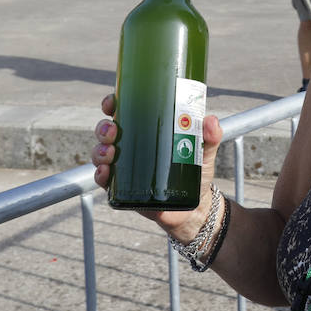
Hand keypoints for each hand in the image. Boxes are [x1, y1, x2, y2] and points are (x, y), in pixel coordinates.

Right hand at [90, 92, 223, 244]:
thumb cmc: (197, 173)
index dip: (112, 104)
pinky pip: (104, 180)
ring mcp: (125, 167)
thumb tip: (211, 120)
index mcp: (146, 131)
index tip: (112, 102)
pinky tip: (105, 172)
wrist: (195, 207)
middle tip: (113, 131)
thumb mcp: (205, 153)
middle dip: (103, 128)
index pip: (123, 112)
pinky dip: (100, 175)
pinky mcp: (124, 189)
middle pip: (107, 132)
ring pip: (101, 153)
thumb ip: (211, 137)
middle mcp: (131, 147)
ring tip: (110, 152)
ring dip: (99, 150)